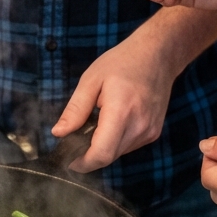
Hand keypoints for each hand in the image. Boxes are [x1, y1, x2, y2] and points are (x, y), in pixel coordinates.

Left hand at [51, 23, 176, 172]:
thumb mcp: (91, 79)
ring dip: (102, 147)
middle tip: (75, 139)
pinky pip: (128, 146)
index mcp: (121, 111)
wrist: (158, 55)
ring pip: (118, 153)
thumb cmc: (122, 62)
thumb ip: (75, 109)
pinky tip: (113, 122)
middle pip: (108, 157)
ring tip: (96, 123)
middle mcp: (139, 126)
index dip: (82, 162)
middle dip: (89, 154)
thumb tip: (58, 133)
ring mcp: (149, 131)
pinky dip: (115, 141)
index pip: (101, 153)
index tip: (68, 159)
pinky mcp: (154, 132)